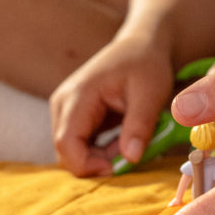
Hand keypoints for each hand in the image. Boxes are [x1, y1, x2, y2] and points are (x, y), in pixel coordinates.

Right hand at [49, 34, 173, 176]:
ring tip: (131, 138)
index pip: (66, 143)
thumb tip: (131, 158)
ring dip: (101, 156)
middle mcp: (63, 104)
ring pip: (73, 151)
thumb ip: (139, 125)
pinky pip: (81, 144)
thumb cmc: (146, 64)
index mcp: (77, 95)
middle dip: (98, 161)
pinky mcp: (74, 117)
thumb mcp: (151, 92)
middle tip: (132, 151)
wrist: (142, 46)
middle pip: (66, 151)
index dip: (87, 164)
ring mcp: (65, 110)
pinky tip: (124, 136)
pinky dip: (102, 149)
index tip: (118, 168)